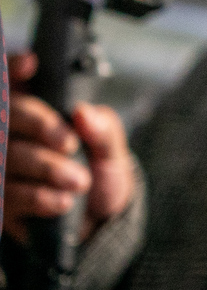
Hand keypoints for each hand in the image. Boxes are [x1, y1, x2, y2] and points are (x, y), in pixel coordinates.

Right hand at [3, 52, 133, 244]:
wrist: (97, 225)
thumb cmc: (100, 175)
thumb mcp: (112, 150)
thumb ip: (103, 129)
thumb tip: (84, 112)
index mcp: (38, 111)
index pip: (14, 82)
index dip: (13, 69)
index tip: (31, 64)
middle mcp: (12, 135)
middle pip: (7, 114)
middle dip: (38, 124)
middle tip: (69, 144)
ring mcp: (2, 167)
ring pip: (7, 156)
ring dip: (45, 168)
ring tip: (79, 182)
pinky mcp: (0, 201)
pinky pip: (7, 194)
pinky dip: (36, 197)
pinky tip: (61, 202)